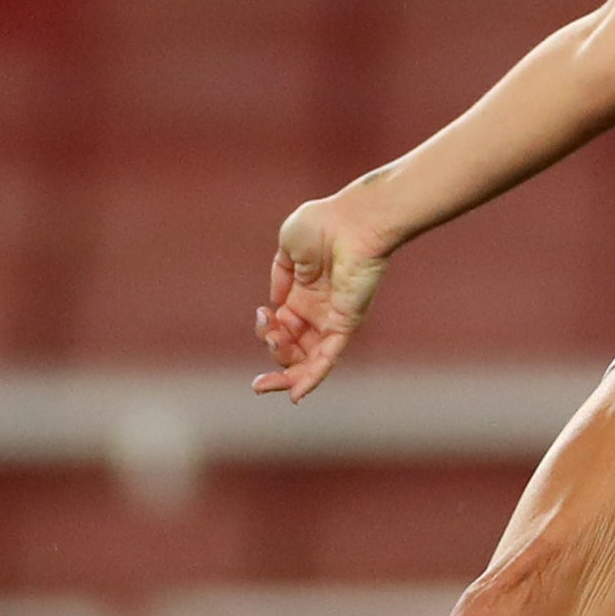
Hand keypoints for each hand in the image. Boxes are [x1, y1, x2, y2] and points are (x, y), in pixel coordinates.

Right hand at [253, 193, 392, 400]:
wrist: (351, 220)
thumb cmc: (323, 224)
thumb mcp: (288, 248)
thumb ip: (280, 276)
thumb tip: (274, 302)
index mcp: (303, 292)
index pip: (282, 326)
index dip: (267, 330)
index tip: (263, 315)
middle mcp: (318, 309)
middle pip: (294, 347)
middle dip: (274, 354)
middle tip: (269, 344)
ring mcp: (332, 318)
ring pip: (308, 360)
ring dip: (285, 373)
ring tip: (267, 379)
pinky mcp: (346, 323)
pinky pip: (328, 358)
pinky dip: (312, 377)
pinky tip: (295, 394)